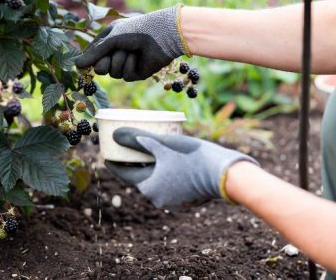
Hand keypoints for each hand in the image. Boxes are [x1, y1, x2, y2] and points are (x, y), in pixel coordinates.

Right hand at [74, 6, 186, 80]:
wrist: (161, 35)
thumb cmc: (136, 30)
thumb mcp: (111, 38)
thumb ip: (94, 52)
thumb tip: (77, 66)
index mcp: (110, 38)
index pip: (92, 52)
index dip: (88, 58)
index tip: (81, 64)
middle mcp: (117, 51)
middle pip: (100, 67)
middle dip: (104, 61)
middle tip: (111, 54)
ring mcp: (126, 63)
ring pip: (112, 72)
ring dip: (120, 60)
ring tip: (131, 50)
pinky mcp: (137, 73)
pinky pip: (125, 76)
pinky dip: (130, 65)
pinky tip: (139, 57)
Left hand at [105, 127, 257, 209]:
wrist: (227, 175)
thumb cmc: (193, 157)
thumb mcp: (164, 144)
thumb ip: (139, 140)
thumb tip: (114, 134)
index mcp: (150, 188)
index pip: (125, 174)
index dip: (115, 162)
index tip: (108, 154)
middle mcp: (159, 199)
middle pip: (140, 177)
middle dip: (133, 163)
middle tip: (129, 147)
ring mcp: (175, 201)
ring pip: (157, 181)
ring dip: (150, 167)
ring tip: (148, 149)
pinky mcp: (188, 199)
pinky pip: (170, 184)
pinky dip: (165, 172)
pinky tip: (168, 159)